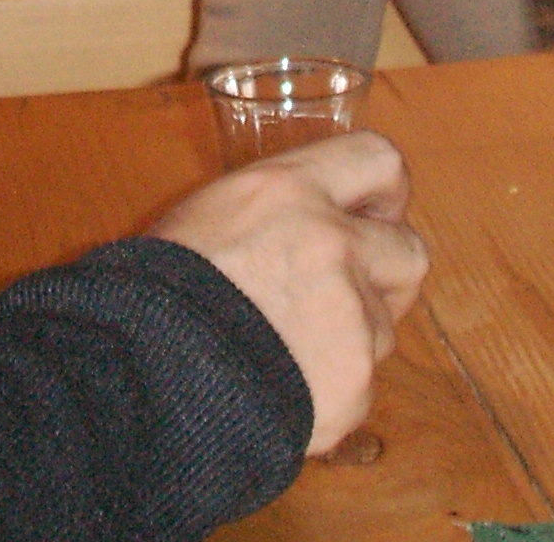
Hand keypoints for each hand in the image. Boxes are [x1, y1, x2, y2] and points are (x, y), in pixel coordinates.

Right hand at [148, 132, 430, 454]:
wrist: (144, 377)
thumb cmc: (154, 292)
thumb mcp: (207, 215)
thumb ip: (271, 212)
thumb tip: (294, 224)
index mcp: (291, 191)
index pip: (379, 160)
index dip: (386, 192)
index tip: (376, 212)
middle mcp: (333, 244)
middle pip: (409, 251)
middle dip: (386, 275)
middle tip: (347, 292)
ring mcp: (351, 316)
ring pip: (382, 327)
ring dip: (349, 339)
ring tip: (287, 353)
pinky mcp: (353, 382)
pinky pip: (358, 386)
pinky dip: (329, 393)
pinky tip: (281, 393)